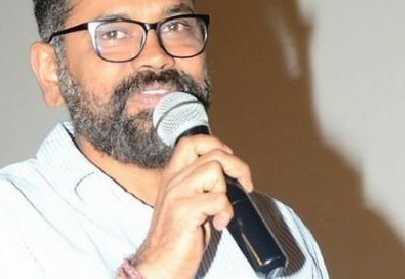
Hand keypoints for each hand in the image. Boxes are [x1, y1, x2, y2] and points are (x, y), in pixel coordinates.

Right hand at [132, 134, 252, 278]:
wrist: (160, 263)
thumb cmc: (178, 235)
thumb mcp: (187, 201)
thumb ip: (200, 184)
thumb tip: (229, 172)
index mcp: (173, 175)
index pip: (191, 142)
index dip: (215, 144)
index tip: (228, 160)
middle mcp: (173, 179)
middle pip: (212, 152)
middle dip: (237, 166)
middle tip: (244, 184)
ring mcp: (178, 193)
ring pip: (214, 171)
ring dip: (226, 192)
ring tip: (221, 212)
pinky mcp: (185, 210)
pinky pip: (218, 199)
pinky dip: (225, 213)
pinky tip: (218, 225)